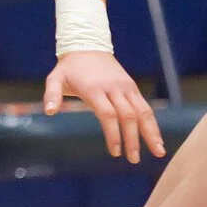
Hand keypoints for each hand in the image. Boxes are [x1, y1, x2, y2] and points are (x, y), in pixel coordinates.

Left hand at [44, 50, 164, 162]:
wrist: (88, 46)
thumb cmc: (69, 68)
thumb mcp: (55, 78)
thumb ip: (52, 95)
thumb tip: (48, 112)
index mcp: (95, 89)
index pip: (108, 114)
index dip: (113, 133)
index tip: (115, 152)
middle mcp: (114, 88)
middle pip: (128, 115)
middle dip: (133, 138)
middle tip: (133, 160)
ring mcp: (126, 87)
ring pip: (142, 111)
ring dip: (151, 132)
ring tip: (159, 152)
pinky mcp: (132, 87)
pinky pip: (145, 107)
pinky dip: (152, 123)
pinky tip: (156, 139)